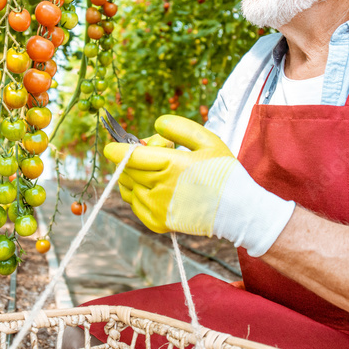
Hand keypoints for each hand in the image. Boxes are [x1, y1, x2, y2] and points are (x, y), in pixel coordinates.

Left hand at [104, 115, 295, 255]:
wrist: (237, 211)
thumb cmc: (224, 172)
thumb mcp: (208, 141)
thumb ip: (181, 128)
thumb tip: (156, 125)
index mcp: (172, 165)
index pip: (130, 156)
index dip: (116, 149)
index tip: (111, 145)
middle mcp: (161, 188)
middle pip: (126, 170)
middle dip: (130, 159)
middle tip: (152, 153)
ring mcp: (157, 208)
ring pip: (127, 187)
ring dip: (133, 176)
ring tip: (156, 171)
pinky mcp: (157, 223)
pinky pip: (134, 204)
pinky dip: (138, 194)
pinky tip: (156, 187)